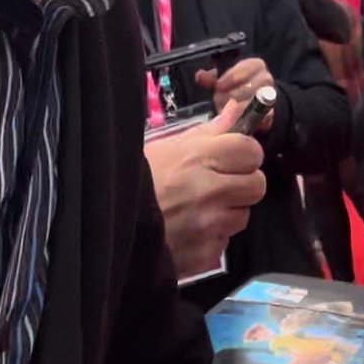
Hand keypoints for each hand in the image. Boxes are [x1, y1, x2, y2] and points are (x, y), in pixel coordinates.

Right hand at [145, 99, 265, 278]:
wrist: (106, 229)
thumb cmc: (138, 180)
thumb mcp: (168, 147)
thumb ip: (209, 131)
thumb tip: (237, 108)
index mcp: (200, 157)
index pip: (251, 151)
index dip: (244, 153)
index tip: (232, 158)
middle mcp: (210, 191)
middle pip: (257, 185)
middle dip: (242, 183)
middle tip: (219, 184)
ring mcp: (209, 226)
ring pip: (242, 216)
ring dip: (227, 212)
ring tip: (197, 210)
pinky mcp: (205, 256)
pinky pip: (223, 243)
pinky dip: (211, 238)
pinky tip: (188, 231)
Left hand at [196, 56, 275, 121]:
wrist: (257, 102)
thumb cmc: (237, 87)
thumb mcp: (224, 79)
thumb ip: (212, 78)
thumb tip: (199, 76)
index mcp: (255, 65)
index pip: (244, 69)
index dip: (230, 78)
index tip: (219, 86)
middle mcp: (266, 79)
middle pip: (246, 88)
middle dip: (229, 97)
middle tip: (218, 102)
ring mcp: (270, 96)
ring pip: (250, 104)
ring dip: (234, 110)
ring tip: (224, 112)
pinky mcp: (271, 114)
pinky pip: (256, 118)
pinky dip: (245, 120)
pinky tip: (236, 121)